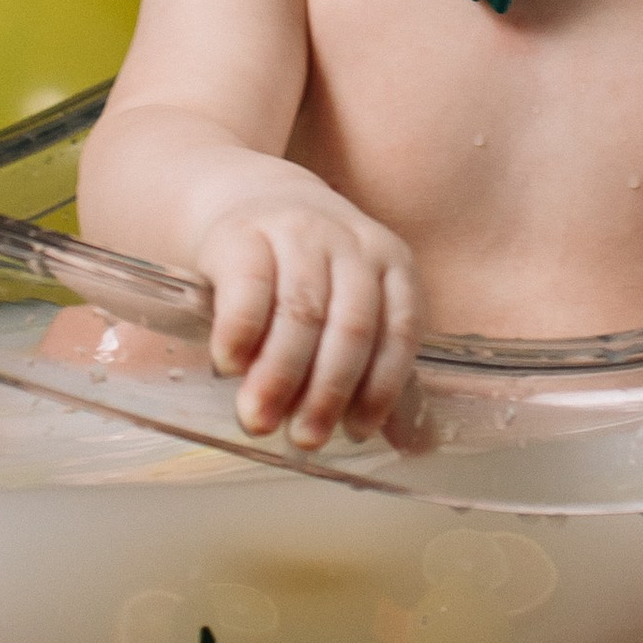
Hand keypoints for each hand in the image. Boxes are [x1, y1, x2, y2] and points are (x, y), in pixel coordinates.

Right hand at [195, 192, 420, 449]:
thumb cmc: (303, 270)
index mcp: (390, 261)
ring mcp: (296, 231)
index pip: (399, 329)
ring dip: (280, 374)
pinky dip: (241, 332)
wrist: (243, 196)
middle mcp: (349, 242)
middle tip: (304, 440)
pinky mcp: (242, 232)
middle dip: (328, 391)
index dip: (380, 387)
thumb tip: (411, 446)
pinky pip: (248, 287)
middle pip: (351, 325)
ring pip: (301, 310)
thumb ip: (373, 364)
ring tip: (259, 420)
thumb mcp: (346, 299)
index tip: (355, 433)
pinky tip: (231, 366)